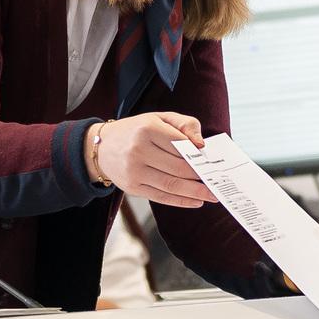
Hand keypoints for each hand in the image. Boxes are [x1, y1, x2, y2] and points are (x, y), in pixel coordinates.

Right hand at [89, 111, 210, 208]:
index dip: (198, 155)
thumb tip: (201, 145)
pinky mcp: (132, 187)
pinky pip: (161, 196)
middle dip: (200, 176)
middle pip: (178, 167)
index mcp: (147, 129)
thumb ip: (183, 124)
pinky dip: (181, 201)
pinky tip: (195, 201)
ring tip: (211, 194)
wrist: (101, 147)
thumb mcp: (158, 118)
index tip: (212, 162)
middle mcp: (139, 150)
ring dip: (195, 192)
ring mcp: (134, 171)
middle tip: (216, 181)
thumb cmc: (135, 131)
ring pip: (171, 184)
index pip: (180, 144)